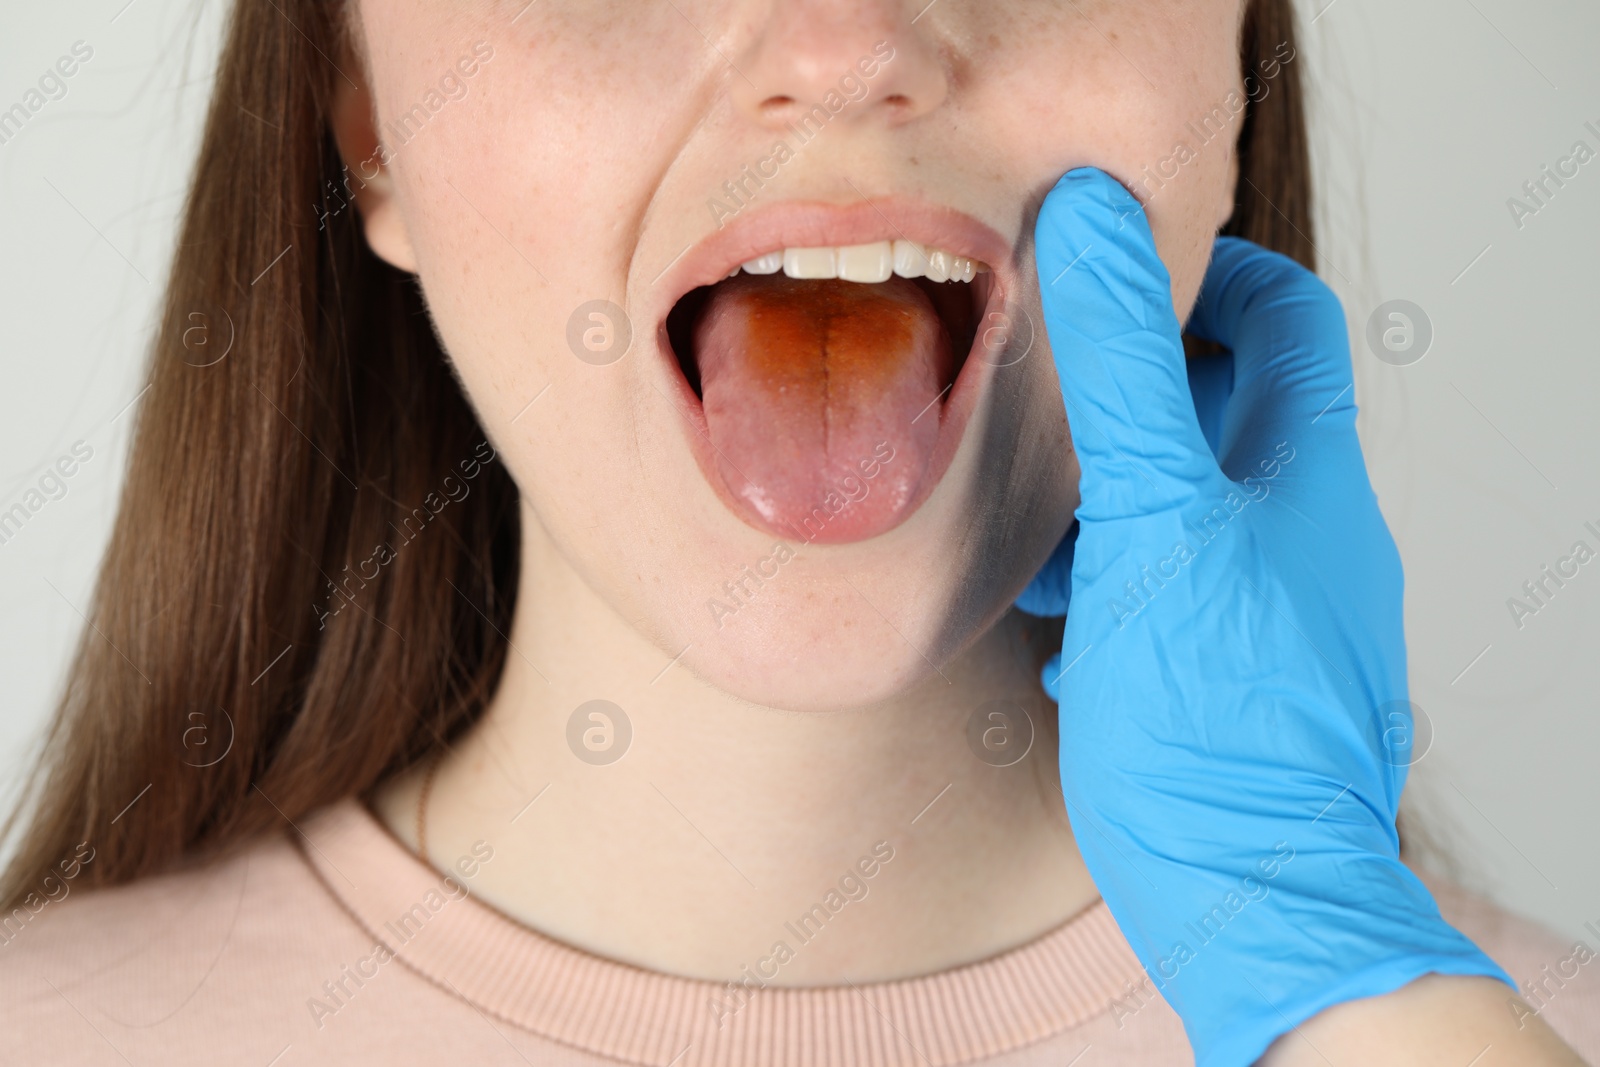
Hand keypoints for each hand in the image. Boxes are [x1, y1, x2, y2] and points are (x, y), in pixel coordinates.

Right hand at [1023, 168, 1513, 1065]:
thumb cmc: (1209, 714)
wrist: (1247, 893)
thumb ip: (1124, 367)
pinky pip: (1183, 591)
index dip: (1218, 274)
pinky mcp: (1246, 678)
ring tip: (1033, 522)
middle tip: (1048, 394)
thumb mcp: (1152, 517)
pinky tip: (1059, 622)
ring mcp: (1285, 611)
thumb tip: (1100, 217)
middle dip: (1137, 395)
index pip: (1291, 323)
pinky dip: (1120, 578)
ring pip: (1195, 509)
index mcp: (1308, 477)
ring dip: (1114, 496)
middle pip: (1231, 415)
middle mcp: (1313, 536)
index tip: (1130, 267)